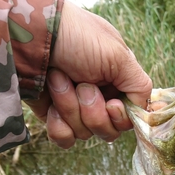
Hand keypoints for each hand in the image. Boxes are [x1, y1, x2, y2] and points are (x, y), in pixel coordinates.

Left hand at [26, 0, 151, 147]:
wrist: (29, 35)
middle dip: (93, 111)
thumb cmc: (76, 37)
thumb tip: (145, 110)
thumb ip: (140, 86)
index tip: (110, 103)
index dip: (120, 117)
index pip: (129, 118)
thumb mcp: (118, 55)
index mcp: (117, 83)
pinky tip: (50, 105)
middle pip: (109, 131)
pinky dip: (58, 124)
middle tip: (81, 84)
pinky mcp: (54, 118)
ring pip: (85, 134)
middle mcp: (99, 98)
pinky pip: (65, 139)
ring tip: (58, 80)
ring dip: (71, 107)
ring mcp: (75, 109)